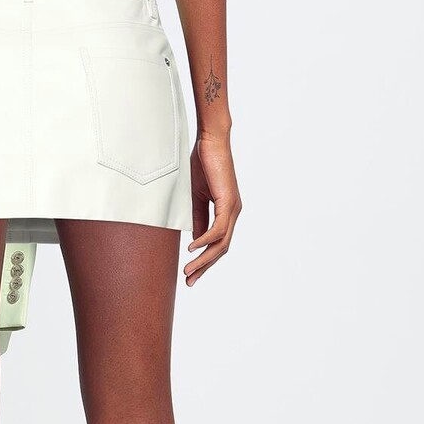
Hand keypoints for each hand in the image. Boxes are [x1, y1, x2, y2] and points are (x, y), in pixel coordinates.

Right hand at [185, 133, 240, 284]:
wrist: (210, 142)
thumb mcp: (196, 197)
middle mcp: (233, 213)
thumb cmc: (202, 164)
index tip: (191, 274)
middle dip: (205, 267)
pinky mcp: (228, 202)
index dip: (204, 260)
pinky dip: (205, 240)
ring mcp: (233, 209)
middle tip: (190, 282)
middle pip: (221, 249)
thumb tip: (194, 238)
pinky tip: (192, 249)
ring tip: (189, 271)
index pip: (217, 244)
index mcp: (226, 213)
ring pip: (221, 243)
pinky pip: (218, 229)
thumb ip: (197, 218)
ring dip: (204, 259)